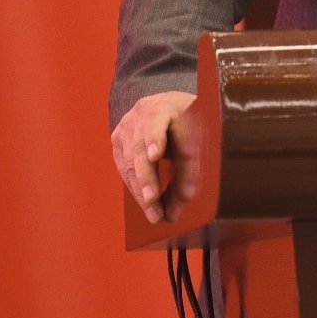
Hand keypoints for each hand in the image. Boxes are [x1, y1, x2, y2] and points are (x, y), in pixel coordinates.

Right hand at [111, 90, 198, 223]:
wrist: (170, 106)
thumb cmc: (189, 123)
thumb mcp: (198, 138)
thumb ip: (191, 165)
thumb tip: (185, 199)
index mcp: (168, 104)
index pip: (161, 124)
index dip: (156, 139)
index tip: (155, 154)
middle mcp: (144, 111)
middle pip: (141, 146)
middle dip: (148, 178)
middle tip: (154, 202)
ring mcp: (128, 123)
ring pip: (130, 159)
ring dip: (141, 189)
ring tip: (153, 213)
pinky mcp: (118, 136)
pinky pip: (123, 164)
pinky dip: (134, 185)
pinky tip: (145, 200)